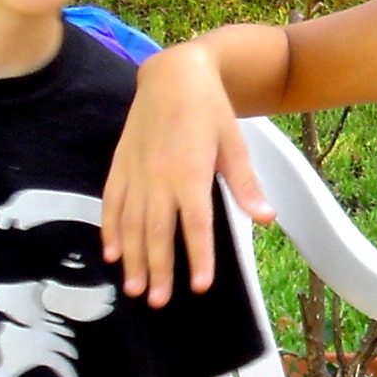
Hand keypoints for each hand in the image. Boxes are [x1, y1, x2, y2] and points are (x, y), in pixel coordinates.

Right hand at [101, 45, 267, 303]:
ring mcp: (136, 172)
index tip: (199, 285)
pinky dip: (110, 229)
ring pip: (131, 223)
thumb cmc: (209, 109)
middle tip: (158, 301)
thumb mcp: (234, 143)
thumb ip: (245, 184)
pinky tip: (110, 253)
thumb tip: (266, 218)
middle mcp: (160, 176)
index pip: (196, 225)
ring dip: (132, 258)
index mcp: (192, 172)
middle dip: (158, 269)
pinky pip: (112, 202)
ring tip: (134, 288)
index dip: (198, 256)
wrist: (173, 75)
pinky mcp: (121, 165)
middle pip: (158, 231)